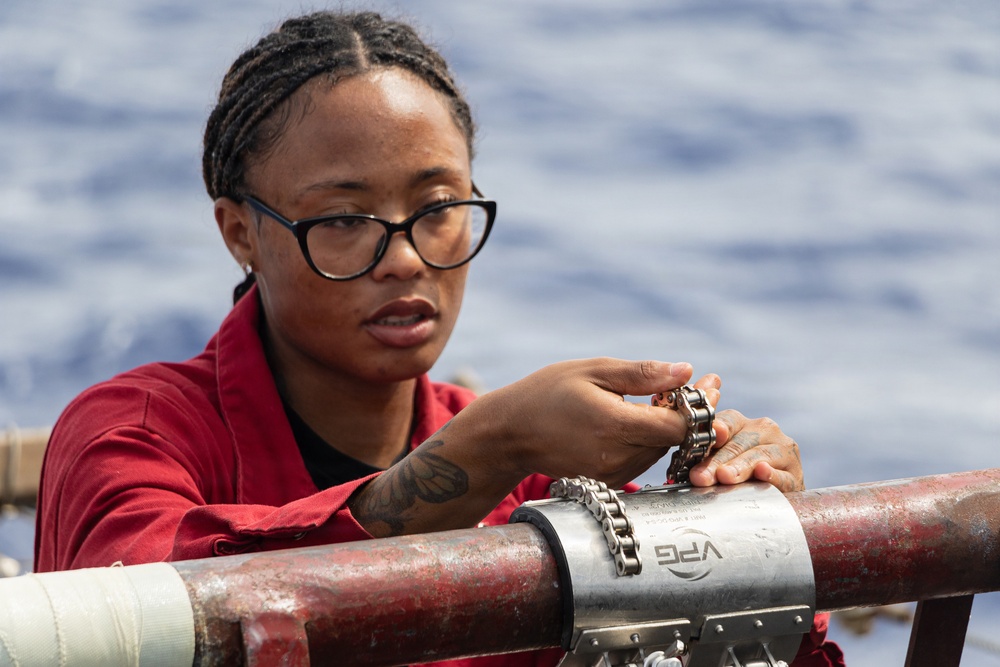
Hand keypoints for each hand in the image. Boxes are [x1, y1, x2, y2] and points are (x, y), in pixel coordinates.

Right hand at [477, 358, 718, 488]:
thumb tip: (687, 372)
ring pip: (661, 450)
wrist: (510, 433)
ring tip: (666, 397)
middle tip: (698, 385)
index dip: (699, 407)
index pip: (678, 426)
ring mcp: (612, 473)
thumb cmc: (547, 393)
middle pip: (674, 440)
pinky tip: (642, 417)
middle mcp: (616, 457)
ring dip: (669, 426)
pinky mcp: (608, 480)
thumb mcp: (593, 371)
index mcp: (614, 427)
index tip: (709, 383)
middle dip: (689, 413)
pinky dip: (649, 439)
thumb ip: (643, 375)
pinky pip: (643, 459)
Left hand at [688, 409, 804, 491]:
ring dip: (741, 467)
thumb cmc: (736, 477)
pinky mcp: (795, 475)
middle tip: (701, 476)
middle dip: (718, 461)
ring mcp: (783, 451)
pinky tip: (762, 473)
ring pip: (760, 456)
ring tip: (724, 477)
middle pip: (739, 443)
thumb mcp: (719, 461)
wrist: (770, 500)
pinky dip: (772, 475)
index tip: (699, 442)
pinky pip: (783, 475)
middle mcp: (766, 431)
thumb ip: (705, 455)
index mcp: (744, 424)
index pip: (727, 422)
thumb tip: (687, 458)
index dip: (713, 431)